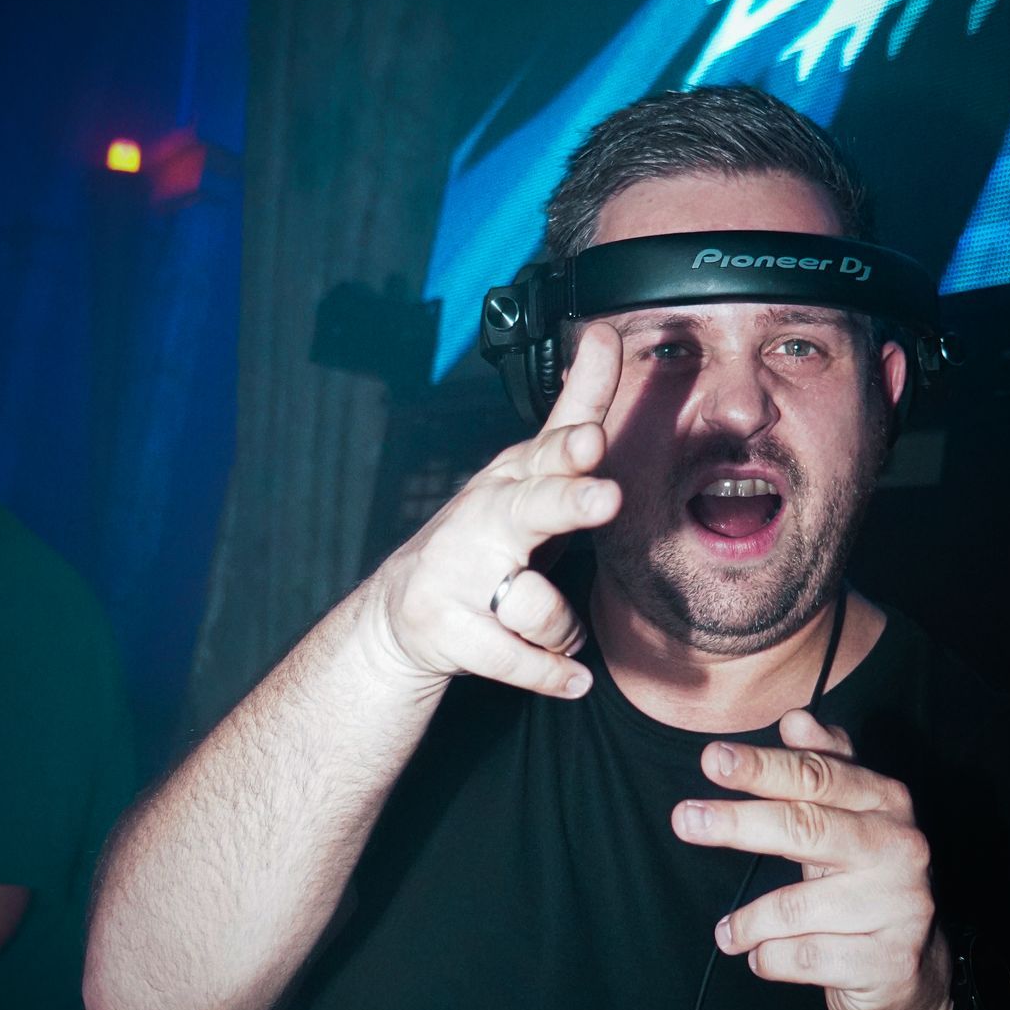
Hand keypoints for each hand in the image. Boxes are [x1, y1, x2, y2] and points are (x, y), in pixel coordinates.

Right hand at [366, 321, 622, 699]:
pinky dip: (550, 673)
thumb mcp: (528, 471)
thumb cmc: (485, 535)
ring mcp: (458, 577)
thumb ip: (574, 409)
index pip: (545, 455)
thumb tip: (602, 332)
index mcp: (511, 479)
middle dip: (567, 501)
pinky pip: (517, 661)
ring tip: (556, 630)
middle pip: (529, 508)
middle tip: (606, 497)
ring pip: (537, 604)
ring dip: (562, 627)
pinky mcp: (448, 631)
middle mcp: (481, 520)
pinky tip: (571, 677)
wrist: (403, 612)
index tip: (594, 439)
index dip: (570, 449)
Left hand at [672, 710, 953, 1009]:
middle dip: (739, 823)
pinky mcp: (889, 962)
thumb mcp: (848, 822)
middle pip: (807, 827)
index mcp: (887, 803)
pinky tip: (763, 956)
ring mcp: (901, 906)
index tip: (711, 760)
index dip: (763, 767)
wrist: (914, 974)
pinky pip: (804, 957)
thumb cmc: (865, 884)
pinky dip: (770, 958)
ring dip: (748, 922)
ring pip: (795, 907)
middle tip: (685, 819)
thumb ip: (825, 769)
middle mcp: (901, 848)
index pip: (818, 777)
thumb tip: (796, 719)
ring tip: (728, 932)